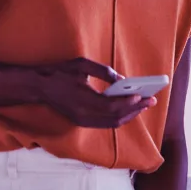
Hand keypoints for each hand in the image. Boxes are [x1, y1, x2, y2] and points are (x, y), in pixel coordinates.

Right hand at [33, 57, 155, 127]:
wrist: (39, 86)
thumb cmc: (61, 73)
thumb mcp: (81, 65)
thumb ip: (103, 72)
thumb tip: (122, 80)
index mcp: (82, 100)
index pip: (111, 106)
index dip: (128, 102)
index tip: (143, 96)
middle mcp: (83, 115)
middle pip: (115, 118)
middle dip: (135, 110)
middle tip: (151, 101)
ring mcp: (82, 121)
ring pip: (112, 124)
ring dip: (130, 115)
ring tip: (144, 105)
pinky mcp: (82, 122)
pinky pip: (106, 124)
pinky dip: (120, 118)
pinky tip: (130, 109)